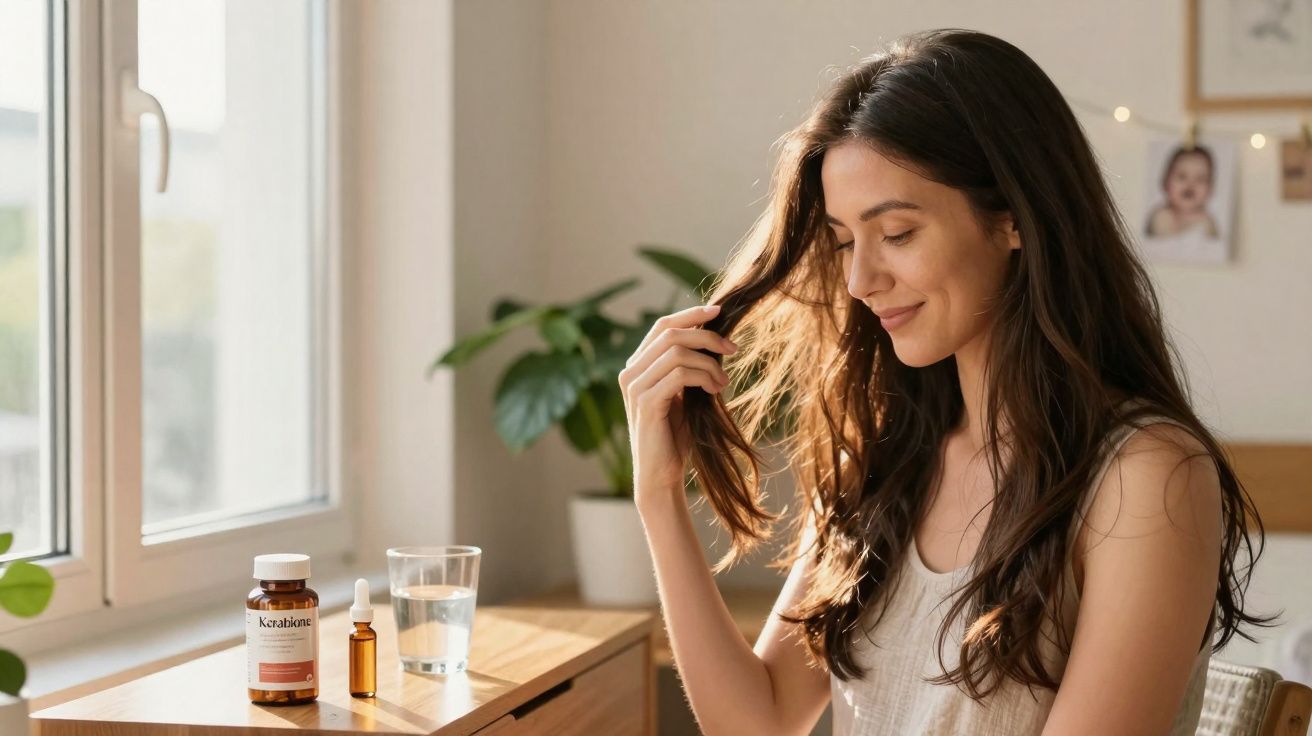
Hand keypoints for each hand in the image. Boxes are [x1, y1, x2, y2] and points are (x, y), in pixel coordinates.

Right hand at [619, 304, 737, 507]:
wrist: (662, 475)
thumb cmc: (675, 437)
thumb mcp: (684, 394)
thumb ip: (689, 367)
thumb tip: (715, 337)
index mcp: (638, 366)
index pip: (662, 326)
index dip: (691, 313)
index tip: (720, 311)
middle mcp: (630, 372)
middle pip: (670, 333)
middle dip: (707, 336)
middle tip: (733, 349)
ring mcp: (635, 386)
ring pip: (676, 352)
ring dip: (708, 363)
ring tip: (723, 383)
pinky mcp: (645, 402)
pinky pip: (678, 374)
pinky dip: (703, 376)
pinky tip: (715, 390)